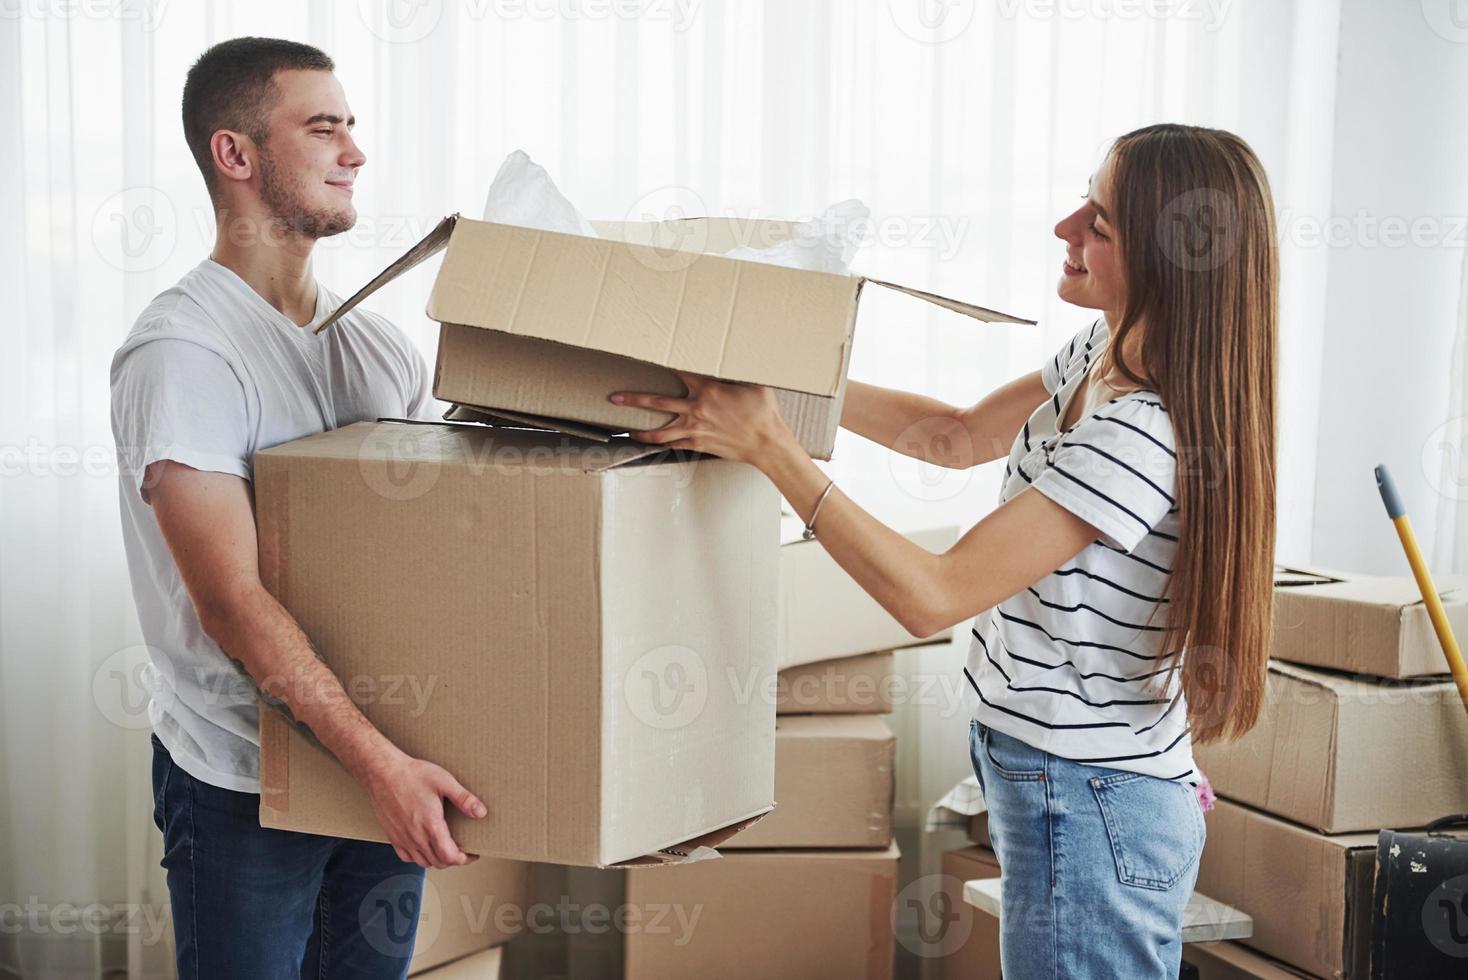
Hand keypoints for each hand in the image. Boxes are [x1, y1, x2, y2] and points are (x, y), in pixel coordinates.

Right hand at [360, 747, 485, 868]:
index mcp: (430, 825)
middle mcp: (415, 836)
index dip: (464, 859)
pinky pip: (406, 857)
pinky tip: (424, 847)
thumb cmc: (412, 775)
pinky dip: (418, 857)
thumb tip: (481, 812)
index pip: (449, 856)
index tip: (472, 854)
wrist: (383, 772)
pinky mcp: (392, 835)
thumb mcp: (444, 781)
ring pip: (422, 862)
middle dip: (453, 860)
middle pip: (438, 862)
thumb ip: (464, 798)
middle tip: (463, 850)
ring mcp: (402, 838)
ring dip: (437, 860)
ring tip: (446, 849)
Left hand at [609, 370, 795, 464]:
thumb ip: (738, 368)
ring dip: (641, 430)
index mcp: (708, 390)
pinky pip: (674, 444)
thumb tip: (734, 353)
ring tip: (627, 429)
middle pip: (656, 402)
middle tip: (614, 398)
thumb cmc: (764, 412)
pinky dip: (661, 443)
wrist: (767, 444)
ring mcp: (695, 430)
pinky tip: (652, 442)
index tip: (649, 356)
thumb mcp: (754, 382)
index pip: (680, 371)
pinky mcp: (699, 445)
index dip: (664, 361)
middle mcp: (697, 409)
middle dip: (633, 399)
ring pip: (659, 431)